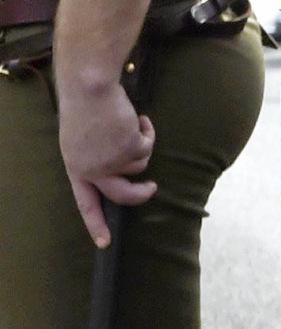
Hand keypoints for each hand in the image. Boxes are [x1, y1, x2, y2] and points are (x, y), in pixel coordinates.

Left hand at [55, 78, 156, 245]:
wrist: (90, 90)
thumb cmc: (83, 108)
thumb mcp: (80, 139)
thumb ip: (92, 157)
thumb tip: (114, 168)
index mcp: (76, 169)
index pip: (86, 204)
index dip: (96, 224)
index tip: (104, 242)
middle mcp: (93, 170)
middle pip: (122, 195)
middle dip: (141, 194)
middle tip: (151, 188)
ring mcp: (112, 161)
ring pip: (140, 164)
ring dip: (141, 144)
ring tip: (134, 124)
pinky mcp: (131, 149)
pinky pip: (147, 145)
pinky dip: (147, 131)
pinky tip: (139, 118)